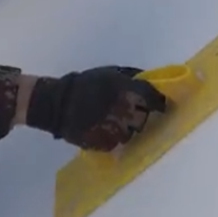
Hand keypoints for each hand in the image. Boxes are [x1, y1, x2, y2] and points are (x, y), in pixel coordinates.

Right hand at [25, 66, 167, 151]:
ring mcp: (117, 130)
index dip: (158, 103)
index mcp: (127, 90)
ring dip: (128, 128)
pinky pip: (119, 144)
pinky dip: (115, 138)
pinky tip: (106, 131)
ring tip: (116, 123)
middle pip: (144, 118)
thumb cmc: (84, 84)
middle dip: (140, 115)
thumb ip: (131, 77)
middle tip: (132, 113)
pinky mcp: (107, 144)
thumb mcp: (109, 73)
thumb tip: (149, 80)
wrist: (58, 103)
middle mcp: (126, 111)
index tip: (160, 106)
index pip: (154, 99)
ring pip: (133, 133)